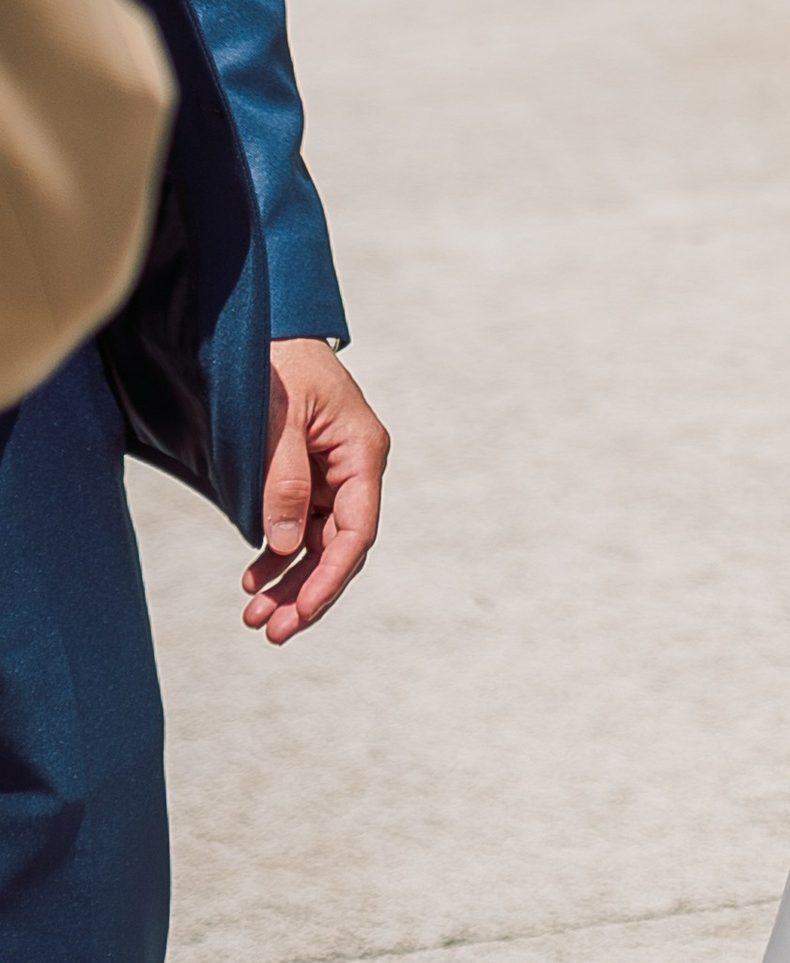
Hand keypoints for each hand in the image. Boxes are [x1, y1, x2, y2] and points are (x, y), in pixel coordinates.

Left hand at [244, 338, 388, 643]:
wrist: (266, 332)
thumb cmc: (276, 364)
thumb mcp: (277, 418)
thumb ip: (283, 478)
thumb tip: (287, 545)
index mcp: (362, 450)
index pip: (357, 530)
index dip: (331, 577)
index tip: (302, 612)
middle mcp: (355, 468)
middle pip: (340, 547)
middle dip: (307, 592)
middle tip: (271, 631)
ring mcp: (332, 474)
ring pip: (319, 544)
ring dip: (290, 582)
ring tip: (255, 615)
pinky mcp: (309, 476)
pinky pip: (300, 528)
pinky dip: (277, 556)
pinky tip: (254, 578)